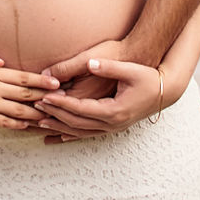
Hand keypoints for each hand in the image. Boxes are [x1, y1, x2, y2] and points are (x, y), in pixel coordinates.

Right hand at [0, 49, 59, 128]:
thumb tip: (2, 61)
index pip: (23, 77)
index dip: (42, 81)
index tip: (57, 83)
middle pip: (26, 93)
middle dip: (46, 97)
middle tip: (62, 100)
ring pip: (20, 110)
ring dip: (37, 113)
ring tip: (51, 115)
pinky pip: (6, 122)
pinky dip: (20, 124)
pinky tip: (29, 125)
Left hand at [37, 57, 164, 141]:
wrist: (164, 91)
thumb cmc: (147, 77)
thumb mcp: (129, 70)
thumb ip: (108, 67)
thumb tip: (91, 63)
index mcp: (114, 110)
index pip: (80, 109)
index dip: (61, 104)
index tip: (44, 97)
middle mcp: (112, 123)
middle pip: (76, 123)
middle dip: (55, 116)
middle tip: (35, 108)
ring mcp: (113, 128)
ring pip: (80, 132)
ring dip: (59, 128)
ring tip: (40, 123)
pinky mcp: (113, 127)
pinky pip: (88, 134)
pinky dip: (72, 135)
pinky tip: (59, 136)